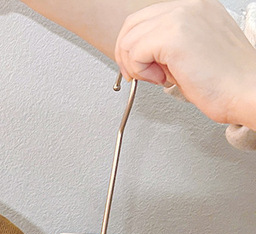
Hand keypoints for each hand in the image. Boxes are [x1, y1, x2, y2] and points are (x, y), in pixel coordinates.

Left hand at [115, 0, 255, 128]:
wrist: (246, 90)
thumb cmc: (223, 79)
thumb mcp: (190, 50)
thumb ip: (166, 44)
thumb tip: (137, 53)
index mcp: (194, 6)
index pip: (145, 17)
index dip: (133, 45)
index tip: (137, 66)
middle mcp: (189, 5)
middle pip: (132, 24)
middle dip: (125, 55)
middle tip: (136, 75)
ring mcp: (182, 16)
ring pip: (129, 39)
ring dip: (136, 65)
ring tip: (159, 77)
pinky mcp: (174, 35)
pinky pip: (135, 53)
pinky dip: (142, 71)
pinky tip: (164, 79)